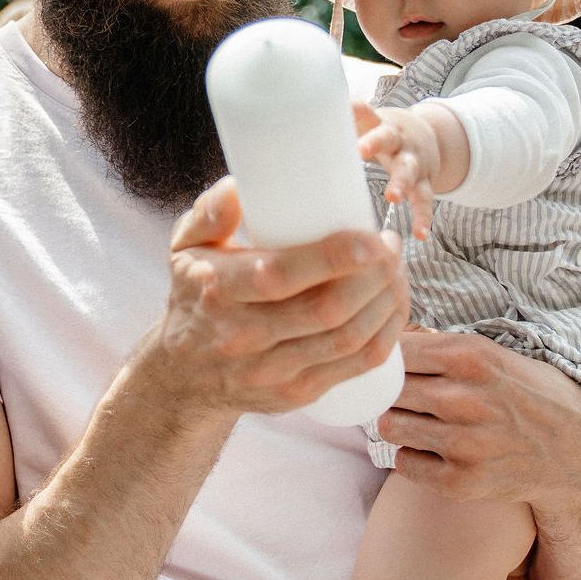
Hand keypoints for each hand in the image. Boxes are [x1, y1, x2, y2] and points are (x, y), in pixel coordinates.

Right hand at [151, 176, 407, 417]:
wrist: (183, 377)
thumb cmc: (194, 297)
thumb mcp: (185, 249)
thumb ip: (210, 213)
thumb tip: (240, 185)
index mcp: (217, 290)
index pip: (279, 276)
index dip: (335, 257)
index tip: (371, 237)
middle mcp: (241, 336)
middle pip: (326, 309)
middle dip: (375, 277)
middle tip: (391, 248)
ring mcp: (270, 371)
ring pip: (348, 340)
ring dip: (387, 304)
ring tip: (397, 272)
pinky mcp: (294, 394)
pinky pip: (354, 367)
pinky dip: (385, 336)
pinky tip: (394, 310)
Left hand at [354, 101, 438, 238]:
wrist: (424, 135)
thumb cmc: (380, 132)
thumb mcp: (366, 123)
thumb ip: (342, 121)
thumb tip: (306, 112)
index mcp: (379, 125)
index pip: (366, 114)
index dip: (355, 112)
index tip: (341, 110)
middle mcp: (399, 141)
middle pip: (388, 139)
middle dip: (375, 144)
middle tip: (361, 151)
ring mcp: (414, 162)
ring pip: (409, 170)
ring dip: (401, 183)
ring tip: (392, 198)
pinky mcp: (424, 182)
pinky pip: (425, 200)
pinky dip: (423, 217)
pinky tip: (420, 234)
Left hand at [378, 330, 580, 505]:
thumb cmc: (530, 395)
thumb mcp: (491, 355)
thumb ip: (439, 349)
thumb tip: (382, 347)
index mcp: (469, 356)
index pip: (393, 353)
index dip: (387, 363)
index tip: (392, 371)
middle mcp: (463, 398)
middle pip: (386, 391)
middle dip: (390, 394)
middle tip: (407, 400)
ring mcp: (463, 443)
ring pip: (388, 427)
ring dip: (399, 425)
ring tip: (422, 424)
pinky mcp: (463, 482)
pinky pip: (404, 464)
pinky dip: (413, 458)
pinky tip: (435, 452)